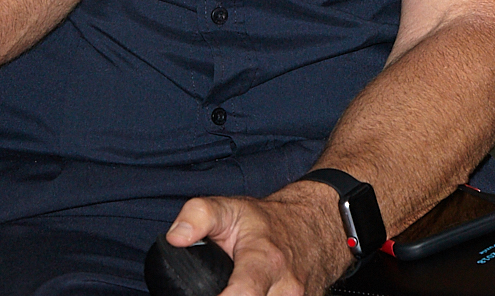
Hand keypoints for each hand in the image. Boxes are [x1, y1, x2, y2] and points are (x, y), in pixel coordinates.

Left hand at [165, 183, 351, 295]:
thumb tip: (175, 238)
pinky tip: (249, 295)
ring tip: (228, 290)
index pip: (243, 295)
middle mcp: (286, 289)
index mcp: (265, 262)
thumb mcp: (231, 208)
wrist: (318, 226)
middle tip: (218, 289)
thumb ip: (198, 216)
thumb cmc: (271, 223)